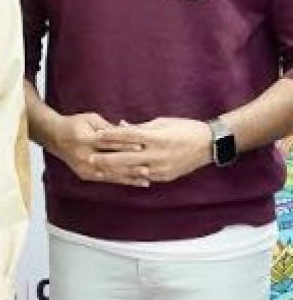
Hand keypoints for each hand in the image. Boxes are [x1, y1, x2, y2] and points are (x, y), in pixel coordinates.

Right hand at [48, 112, 147, 185]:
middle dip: (131, 165)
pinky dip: (120, 180)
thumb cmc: (74, 123)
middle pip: (112, 161)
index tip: (142, 148)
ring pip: (111, 174)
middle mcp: (83, 155)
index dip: (126, 145)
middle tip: (149, 168)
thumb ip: (109, 128)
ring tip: (146, 179)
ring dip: (129, 177)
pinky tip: (133, 182)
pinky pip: (106, 179)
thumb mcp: (90, 119)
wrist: (54, 136)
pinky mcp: (85, 175)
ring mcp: (84, 167)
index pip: (109, 143)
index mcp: (84, 139)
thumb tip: (129, 133)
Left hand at [90, 117, 212, 184]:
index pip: (128, 136)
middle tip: (90, 158)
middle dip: (106, 159)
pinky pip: (145, 177)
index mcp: (156, 137)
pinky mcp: (166, 176)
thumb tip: (120, 126)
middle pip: (126, 157)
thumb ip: (140, 127)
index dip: (111, 135)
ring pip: (133, 171)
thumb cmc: (184, 128)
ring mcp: (162, 168)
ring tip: (100, 170)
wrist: (209, 144)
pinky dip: (131, 176)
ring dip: (116, 171)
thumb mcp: (161, 122)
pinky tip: (119, 177)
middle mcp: (157, 154)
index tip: (96, 135)